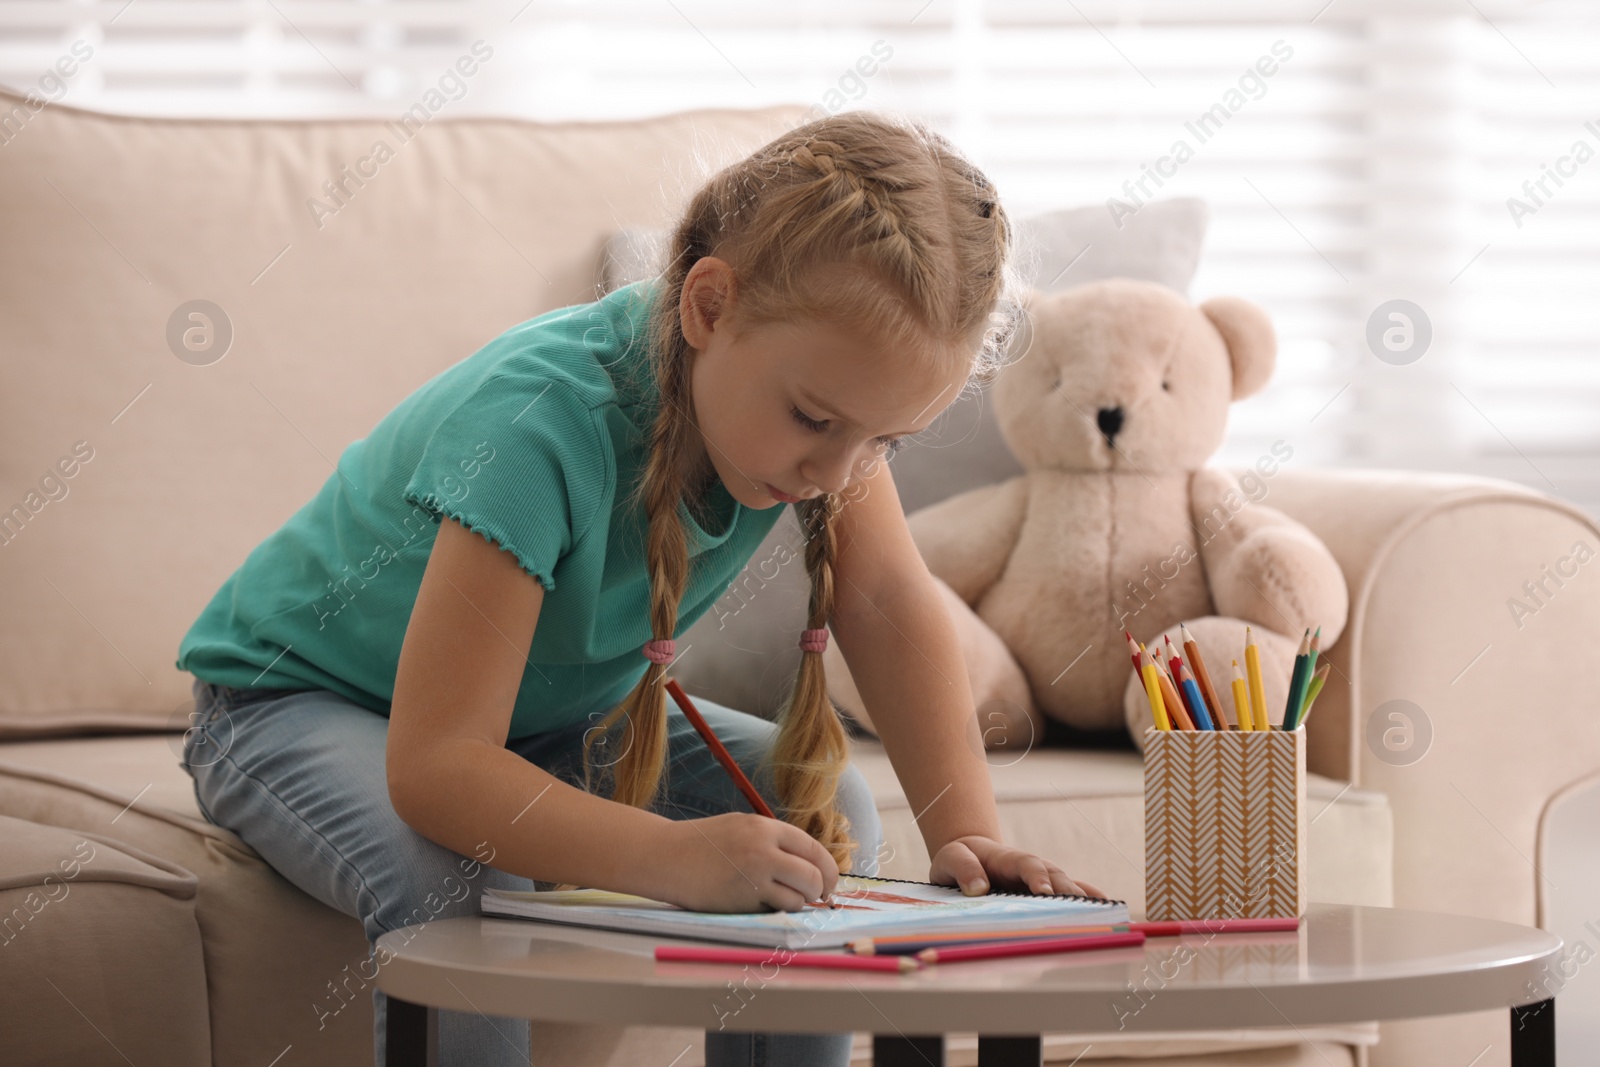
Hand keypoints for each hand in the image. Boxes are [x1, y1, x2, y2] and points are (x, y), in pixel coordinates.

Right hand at [654, 813, 839, 913]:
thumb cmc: (703, 843)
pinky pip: (775, 911)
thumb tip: (810, 864)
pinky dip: (775, 911)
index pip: (813, 849)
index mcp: (765, 828)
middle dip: (820, 890)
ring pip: (798, 898)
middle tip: (815, 896)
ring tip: (777, 898)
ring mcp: (753, 877)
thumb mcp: (742, 827)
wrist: (664, 856)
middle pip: (813, 876)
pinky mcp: (742, 902)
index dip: (828, 868)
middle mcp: (763, 850)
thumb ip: (774, 841)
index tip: (829, 882)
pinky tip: (759, 903)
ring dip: (796, 903)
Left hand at [929, 835, 1104, 898]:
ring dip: (1083, 899)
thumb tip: (979, 888)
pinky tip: (1106, 910)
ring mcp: (1041, 880)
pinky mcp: (1045, 892)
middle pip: (1054, 875)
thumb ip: (963, 867)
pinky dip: (1088, 900)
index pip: (1027, 864)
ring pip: (1067, 886)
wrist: (968, 856)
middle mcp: (1031, 868)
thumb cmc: (959, 858)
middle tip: (1078, 909)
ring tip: (1100, 914)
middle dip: (1067, 891)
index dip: (1037, 877)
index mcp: (1008, 858)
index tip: (1045, 893)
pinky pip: (1070, 894)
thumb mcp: (950, 857)